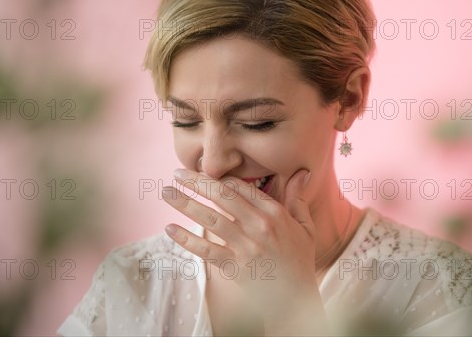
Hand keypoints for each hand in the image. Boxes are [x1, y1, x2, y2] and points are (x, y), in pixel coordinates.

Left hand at [162, 168, 329, 333]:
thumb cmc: (299, 260)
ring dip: (185, 204)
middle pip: (221, 196)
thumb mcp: (305, 226)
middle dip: (196, 182)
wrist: (296, 299)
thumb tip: (302, 172)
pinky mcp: (234, 266)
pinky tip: (170, 229)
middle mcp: (259, 226)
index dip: (219, 178)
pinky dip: (187, 239)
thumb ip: (297, 198)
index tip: (202, 173)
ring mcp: (245, 246)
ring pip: (210, 219)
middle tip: (176, 173)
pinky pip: (206, 250)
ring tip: (166, 193)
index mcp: (274, 213)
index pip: (241, 187)